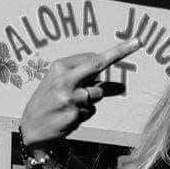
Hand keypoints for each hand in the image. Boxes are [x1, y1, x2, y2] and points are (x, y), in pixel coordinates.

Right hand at [20, 39, 141, 147]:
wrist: (31, 126)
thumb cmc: (49, 101)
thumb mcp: (61, 84)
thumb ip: (86, 80)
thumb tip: (118, 85)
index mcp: (59, 67)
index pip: (92, 57)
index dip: (115, 52)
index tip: (133, 42)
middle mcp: (65, 79)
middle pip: (98, 64)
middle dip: (119, 52)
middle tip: (138, 42)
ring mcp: (70, 97)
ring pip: (97, 94)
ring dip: (91, 100)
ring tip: (71, 105)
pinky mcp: (74, 114)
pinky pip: (91, 111)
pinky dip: (84, 114)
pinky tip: (69, 115)